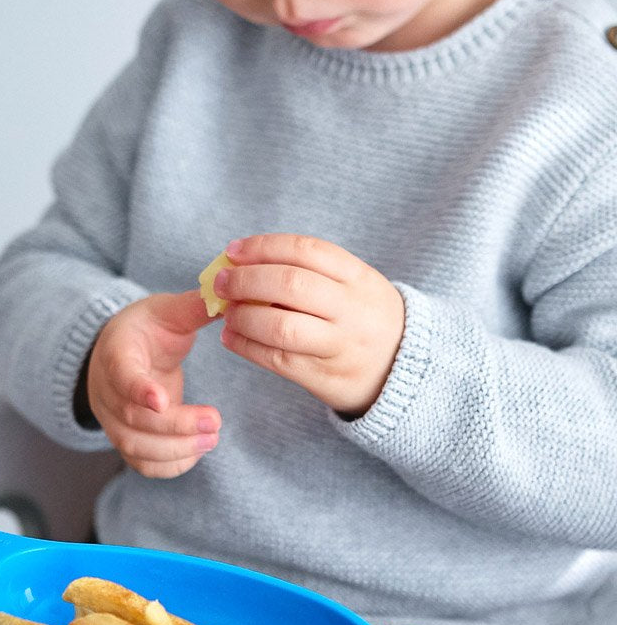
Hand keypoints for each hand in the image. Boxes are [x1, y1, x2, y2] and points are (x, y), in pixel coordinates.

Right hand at [87, 291, 221, 477]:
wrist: (121, 352)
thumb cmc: (148, 329)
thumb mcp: (167, 311)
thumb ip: (194, 307)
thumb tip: (228, 298)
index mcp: (116, 352)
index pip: (121, 374)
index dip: (139, 390)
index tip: (163, 400)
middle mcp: (107, 390)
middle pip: (133, 418)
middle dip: (176, 425)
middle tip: (216, 421)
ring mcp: (112, 419)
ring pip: (136, 447)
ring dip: (177, 449)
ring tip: (213, 437)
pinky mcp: (126, 439)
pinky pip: (142, 464)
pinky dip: (171, 465)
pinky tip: (198, 451)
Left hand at [215, 234, 403, 416]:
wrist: (402, 372)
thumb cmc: (362, 320)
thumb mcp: (353, 287)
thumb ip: (309, 273)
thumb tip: (241, 264)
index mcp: (359, 278)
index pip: (306, 250)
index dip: (263, 247)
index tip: (233, 251)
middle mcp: (351, 310)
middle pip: (291, 286)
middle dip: (246, 281)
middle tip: (220, 282)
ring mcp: (339, 345)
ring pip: (282, 327)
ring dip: (244, 316)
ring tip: (226, 312)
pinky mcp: (323, 377)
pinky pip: (277, 360)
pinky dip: (246, 346)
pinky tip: (230, 337)